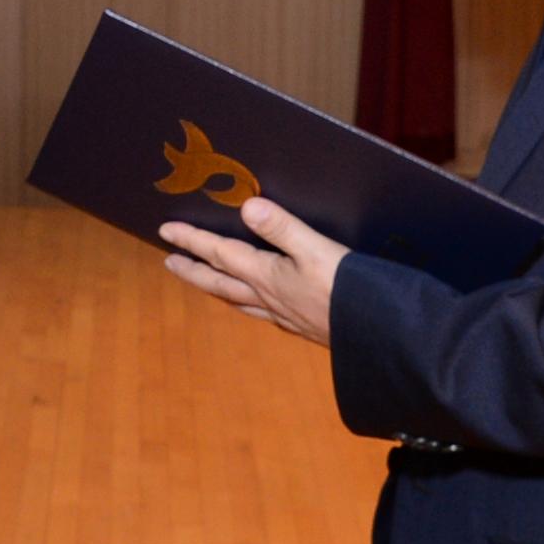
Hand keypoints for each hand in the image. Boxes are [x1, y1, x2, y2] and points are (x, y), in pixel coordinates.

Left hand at [159, 196, 347, 346]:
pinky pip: (260, 314)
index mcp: (267, 276)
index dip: (192, 240)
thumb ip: (281, 228)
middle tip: (170, 262)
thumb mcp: (316, 249)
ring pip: (238, 301)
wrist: (378, 336)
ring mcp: (283, 315)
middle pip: (219, 283)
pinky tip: (256, 307)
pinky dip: (247, 306)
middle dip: (193, 270)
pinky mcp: (301, 325)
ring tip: (205, 283)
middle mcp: (268, 298)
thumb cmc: (349, 290)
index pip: (220, 254)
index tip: (165, 231)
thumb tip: (247, 207)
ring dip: (216, 289)